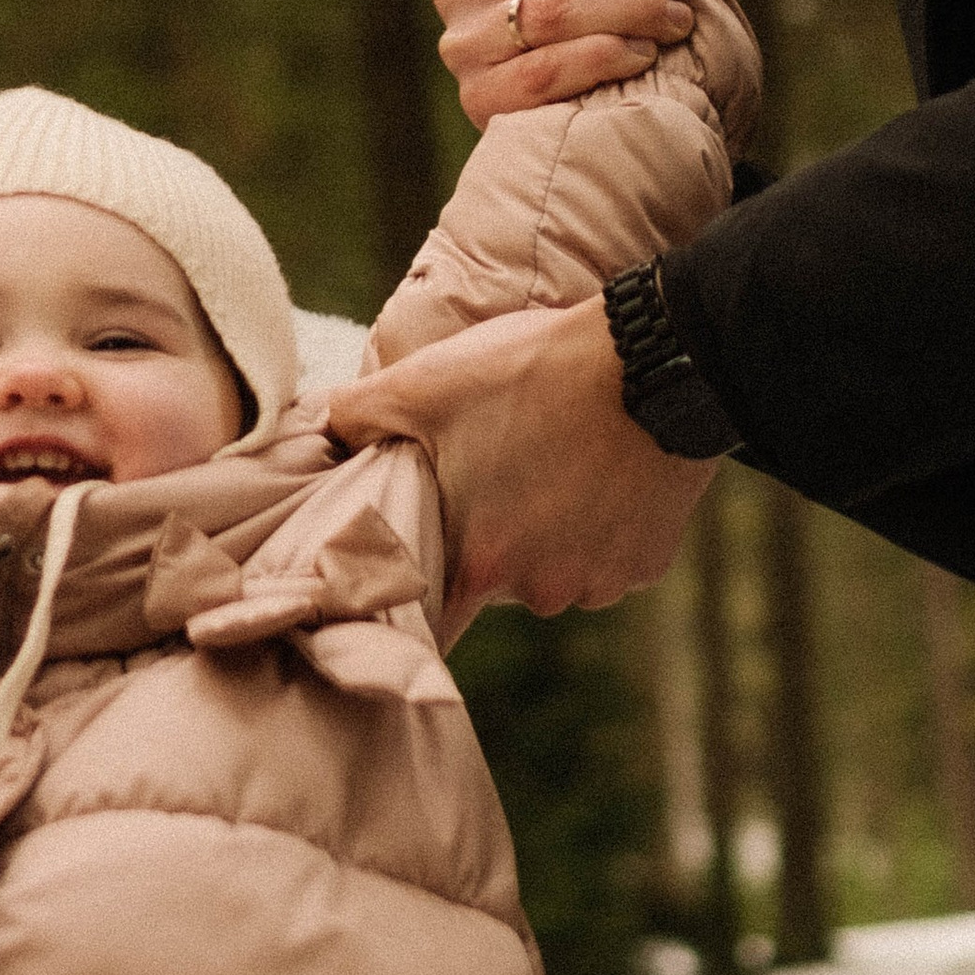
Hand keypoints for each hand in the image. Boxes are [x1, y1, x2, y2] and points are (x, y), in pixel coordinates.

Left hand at [324, 298, 717, 631]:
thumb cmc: (530, 372)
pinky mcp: (647, 562)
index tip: (417, 561)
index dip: (419, 589)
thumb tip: (322, 432)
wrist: (652, 361)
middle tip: (494, 481)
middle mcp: (540, 590)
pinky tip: (598, 477)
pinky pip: (608, 558)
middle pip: (496, 585)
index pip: (432, 613)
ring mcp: (600, 580)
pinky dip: (600, 529)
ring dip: (547, 538)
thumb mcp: (424, 381)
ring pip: (555, 573)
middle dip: (489, 543)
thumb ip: (355, 414)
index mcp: (479, 562)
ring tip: (550, 469)